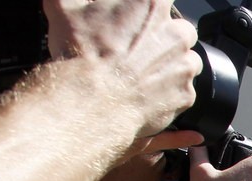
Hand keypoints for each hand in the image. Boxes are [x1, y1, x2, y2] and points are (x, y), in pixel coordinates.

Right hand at [44, 0, 201, 138]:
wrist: (90, 100)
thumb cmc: (80, 51)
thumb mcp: (64, 4)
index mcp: (152, 4)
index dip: (148, 7)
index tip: (138, 15)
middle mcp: (176, 34)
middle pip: (180, 30)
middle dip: (164, 37)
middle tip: (138, 47)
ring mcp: (185, 66)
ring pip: (187, 60)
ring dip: (170, 64)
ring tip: (141, 72)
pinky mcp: (186, 95)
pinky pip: (183, 91)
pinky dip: (168, 91)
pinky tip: (145, 92)